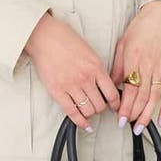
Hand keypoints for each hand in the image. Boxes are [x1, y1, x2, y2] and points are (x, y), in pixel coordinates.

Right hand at [24, 12, 120, 132]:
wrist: (45, 36)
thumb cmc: (65, 40)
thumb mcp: (89, 52)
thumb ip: (98, 69)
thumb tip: (105, 86)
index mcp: (96, 66)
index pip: (112, 93)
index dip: (116, 104)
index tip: (115, 106)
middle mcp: (85, 78)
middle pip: (100, 105)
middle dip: (101, 108)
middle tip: (99, 107)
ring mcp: (71, 85)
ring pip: (88, 111)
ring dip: (90, 114)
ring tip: (89, 111)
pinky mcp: (57, 91)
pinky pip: (72, 113)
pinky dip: (80, 122)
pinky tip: (84, 124)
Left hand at [109, 1, 160, 134]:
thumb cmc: (141, 28)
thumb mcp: (122, 45)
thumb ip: (117, 67)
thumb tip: (112, 86)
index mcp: (134, 60)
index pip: (129, 90)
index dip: (123, 107)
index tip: (118, 118)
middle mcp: (148, 67)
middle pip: (141, 98)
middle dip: (133, 114)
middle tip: (126, 125)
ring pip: (155, 99)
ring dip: (147, 116)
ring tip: (140, 128)